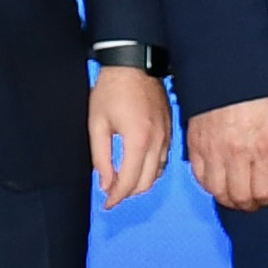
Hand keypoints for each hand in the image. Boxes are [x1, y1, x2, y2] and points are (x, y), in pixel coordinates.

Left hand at [85, 65, 170, 207]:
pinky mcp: (169, 130)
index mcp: (138, 141)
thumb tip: (106, 183)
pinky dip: (151, 170)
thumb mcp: (97, 124)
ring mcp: (166, 136)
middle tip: (111, 195)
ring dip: (140, 183)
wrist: (133, 63)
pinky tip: (138, 168)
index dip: (116, 197)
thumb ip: (101, 158)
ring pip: (157, 173)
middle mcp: (157, 142)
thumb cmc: (112, 90)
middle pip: (146, 183)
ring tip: (122, 183)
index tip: (106, 204)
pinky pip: (163, 160)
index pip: (129, 182)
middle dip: (127, 193)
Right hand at [189, 94, 267, 211]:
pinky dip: (209, 184)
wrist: (229, 72)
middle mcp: (235, 154)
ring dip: (228, 197)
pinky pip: (199, 177)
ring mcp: (212, 151)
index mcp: (261, 149)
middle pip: (239, 197)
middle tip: (252, 199)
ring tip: (235, 193)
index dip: (267, 200)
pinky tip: (218, 180)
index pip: (263, 192)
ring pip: (217, 192)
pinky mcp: (195, 145)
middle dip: (249, 204)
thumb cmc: (260, 94)